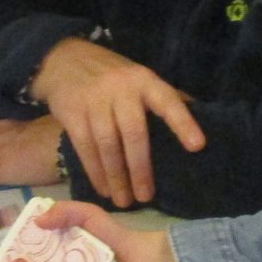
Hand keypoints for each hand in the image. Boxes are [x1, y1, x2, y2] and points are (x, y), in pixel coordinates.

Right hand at [30, 38, 203, 207]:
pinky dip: (95, 172)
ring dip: (116, 177)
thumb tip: (197, 120)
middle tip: (146, 197)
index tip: (198, 146)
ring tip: (124, 201)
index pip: (167, 101)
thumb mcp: (138, 78)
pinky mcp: (72, 112)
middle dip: (141, 169)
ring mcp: (94, 101)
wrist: (63, 60)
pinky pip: (85, 148)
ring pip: (107, 145)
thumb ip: (162, 98)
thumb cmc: (111, 75)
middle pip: (134, 133)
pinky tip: (103, 188)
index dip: (183, 123)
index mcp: (144, 81)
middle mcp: (121, 89)